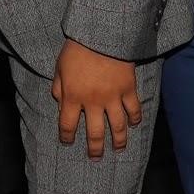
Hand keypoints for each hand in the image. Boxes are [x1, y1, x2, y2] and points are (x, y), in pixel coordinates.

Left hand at [52, 38, 140, 155]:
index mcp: (72, 97)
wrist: (102, 35)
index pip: (66, 125)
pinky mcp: (128, 89)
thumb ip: (58, 86)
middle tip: (96, 157)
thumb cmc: (77, 49)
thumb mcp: (59, 67)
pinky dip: (135, 119)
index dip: (66, 136)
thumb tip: (58, 101)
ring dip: (118, 141)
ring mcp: (112, 97)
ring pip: (117, 126)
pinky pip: (134, 109)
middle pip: (94, 133)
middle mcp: (92, 102)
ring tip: (119, 150)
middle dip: (95, 148)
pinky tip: (134, 125)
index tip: (67, 142)